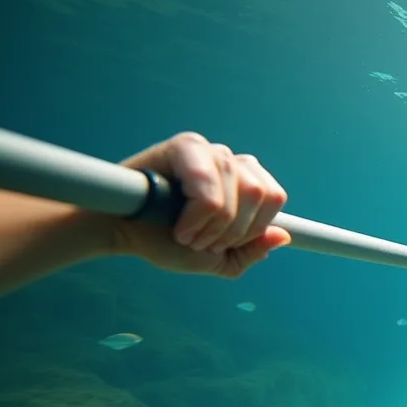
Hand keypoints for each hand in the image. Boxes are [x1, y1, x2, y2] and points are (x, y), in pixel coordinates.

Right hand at [108, 132, 290, 277]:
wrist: (123, 234)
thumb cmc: (167, 241)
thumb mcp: (218, 259)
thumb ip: (251, 252)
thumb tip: (282, 236)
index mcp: (245, 181)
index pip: (275, 198)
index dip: (252, 229)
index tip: (223, 244)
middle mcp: (231, 161)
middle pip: (263, 195)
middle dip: (234, 231)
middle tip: (202, 240)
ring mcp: (210, 151)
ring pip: (240, 193)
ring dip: (212, 228)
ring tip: (186, 233)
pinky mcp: (187, 147)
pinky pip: (211, 187)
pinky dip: (197, 216)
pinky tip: (179, 224)